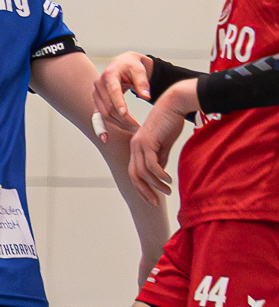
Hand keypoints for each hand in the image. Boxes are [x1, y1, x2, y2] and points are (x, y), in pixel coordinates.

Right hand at [92, 52, 151, 139]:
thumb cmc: (132, 65)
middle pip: (108, 106)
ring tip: (133, 130)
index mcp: (108, 76)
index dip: (119, 103)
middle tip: (138, 128)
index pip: (113, 92)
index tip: (126, 114)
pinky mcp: (97, 102)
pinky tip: (105, 138)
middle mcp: (98, 85)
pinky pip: (98, 116)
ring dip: (118, 124)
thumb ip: (142, 83)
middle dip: (123, 119)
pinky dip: (101, 128)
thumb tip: (146, 96)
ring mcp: (95, 94)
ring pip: (104, 114)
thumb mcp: (139, 70)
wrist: (122, 63)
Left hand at [128, 86, 193, 205]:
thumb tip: (160, 175)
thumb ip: (161, 158)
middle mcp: (134, 147)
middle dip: (145, 191)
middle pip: (134, 176)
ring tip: (168, 190)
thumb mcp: (165, 145)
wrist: (174, 104)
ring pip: (143, 172)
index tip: (153, 199)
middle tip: (157, 203)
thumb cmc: (169, 122)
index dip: (142, 188)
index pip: (134, 173)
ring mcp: (139, 144)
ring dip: (156, 184)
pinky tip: (168, 180)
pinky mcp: (147, 141)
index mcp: (136, 148)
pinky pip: (151, 164)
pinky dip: (159, 175)